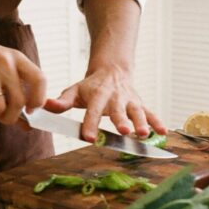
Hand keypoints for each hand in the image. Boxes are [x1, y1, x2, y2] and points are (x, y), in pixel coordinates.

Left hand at [44, 64, 166, 141]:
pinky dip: (158, 122)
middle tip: (124, 132)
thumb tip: (45, 106)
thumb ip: (62, 101)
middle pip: (118, 111)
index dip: (90, 124)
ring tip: (144, 134)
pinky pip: (150, 113)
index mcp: (97, 95)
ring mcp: (130, 101)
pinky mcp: (140, 104)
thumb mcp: (74, 90)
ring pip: (137, 112)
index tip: (88, 137)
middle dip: (121, 121)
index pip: (92, 111)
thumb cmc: (91, 86)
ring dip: (142, 123)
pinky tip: (164, 133)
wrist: (113, 70)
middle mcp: (115, 98)